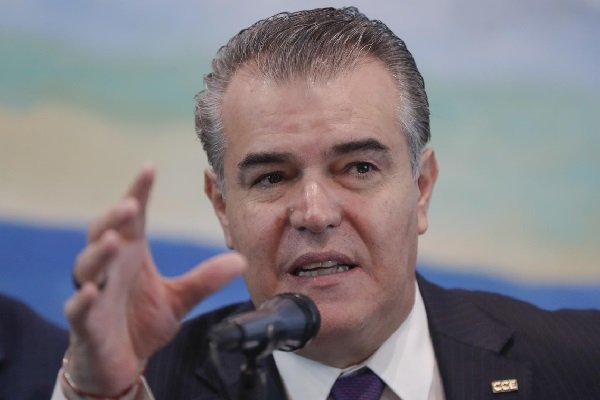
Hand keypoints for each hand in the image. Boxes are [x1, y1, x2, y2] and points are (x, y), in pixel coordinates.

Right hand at [65, 164, 244, 394]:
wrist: (120, 362)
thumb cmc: (141, 322)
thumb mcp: (179, 298)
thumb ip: (205, 279)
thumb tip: (241, 260)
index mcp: (131, 255)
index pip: (133, 218)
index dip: (138, 191)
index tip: (149, 167)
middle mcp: (109, 268)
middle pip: (103, 233)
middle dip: (114, 218)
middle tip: (131, 206)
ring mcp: (94, 293)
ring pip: (87, 266)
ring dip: (99, 252)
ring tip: (115, 241)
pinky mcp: (85, 323)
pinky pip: (79, 308)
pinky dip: (83, 299)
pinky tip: (90, 291)